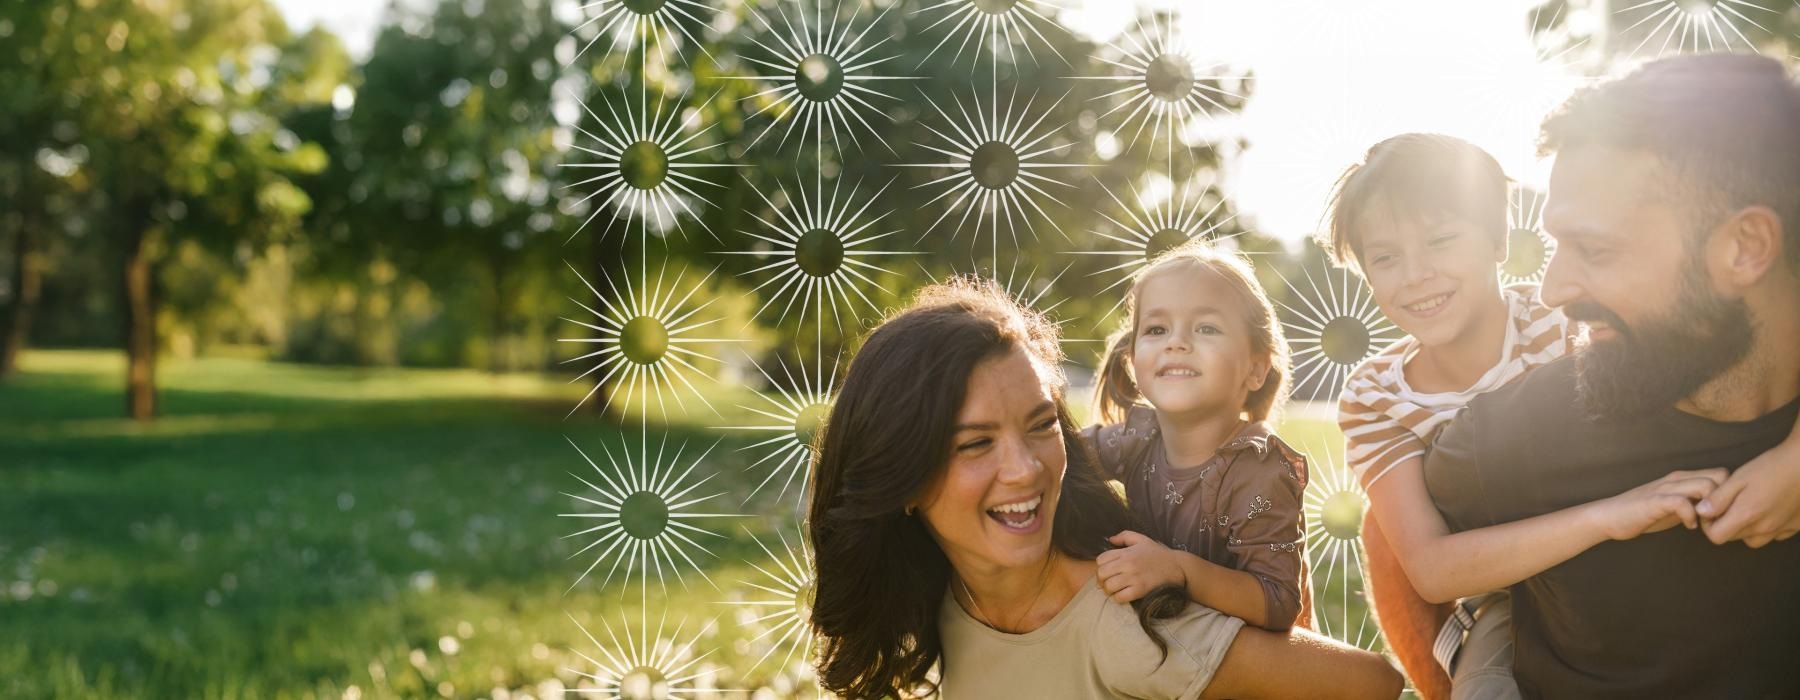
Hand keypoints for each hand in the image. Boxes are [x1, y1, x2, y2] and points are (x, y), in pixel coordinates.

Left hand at [1095, 530, 1182, 602]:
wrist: (1177, 567)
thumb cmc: (1158, 554)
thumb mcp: (1142, 539)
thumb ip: (1124, 536)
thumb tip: (1110, 539)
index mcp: (1126, 552)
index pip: (1101, 559)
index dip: (1101, 566)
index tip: (1108, 570)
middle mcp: (1128, 564)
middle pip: (1101, 574)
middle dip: (1102, 579)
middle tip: (1109, 581)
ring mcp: (1134, 577)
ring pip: (1109, 586)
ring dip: (1109, 590)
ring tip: (1115, 589)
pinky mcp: (1140, 590)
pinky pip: (1120, 597)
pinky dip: (1118, 598)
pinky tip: (1123, 595)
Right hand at [1589, 469, 1726, 540]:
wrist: (1609, 516)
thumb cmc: (1643, 513)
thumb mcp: (1675, 505)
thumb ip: (1694, 502)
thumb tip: (1720, 511)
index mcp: (1682, 478)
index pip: (1721, 474)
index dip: (1729, 493)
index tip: (1724, 513)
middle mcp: (1676, 478)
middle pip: (1720, 476)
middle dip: (1726, 499)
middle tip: (1719, 519)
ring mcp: (1665, 488)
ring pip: (1705, 486)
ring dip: (1712, 508)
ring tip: (1705, 523)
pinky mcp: (1655, 501)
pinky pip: (1682, 503)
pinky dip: (1691, 516)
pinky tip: (1689, 526)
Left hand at [1698, 442, 1799, 547]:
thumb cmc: (1771, 466)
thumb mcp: (1739, 478)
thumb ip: (1719, 498)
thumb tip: (1701, 512)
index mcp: (1747, 514)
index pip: (1716, 536)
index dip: (1708, 525)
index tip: (1710, 510)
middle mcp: (1764, 527)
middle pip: (1733, 537)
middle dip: (1725, 524)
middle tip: (1728, 504)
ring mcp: (1782, 529)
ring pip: (1754, 540)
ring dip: (1745, 528)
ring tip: (1748, 507)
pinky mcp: (1796, 526)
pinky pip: (1775, 536)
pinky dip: (1767, 528)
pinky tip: (1768, 510)